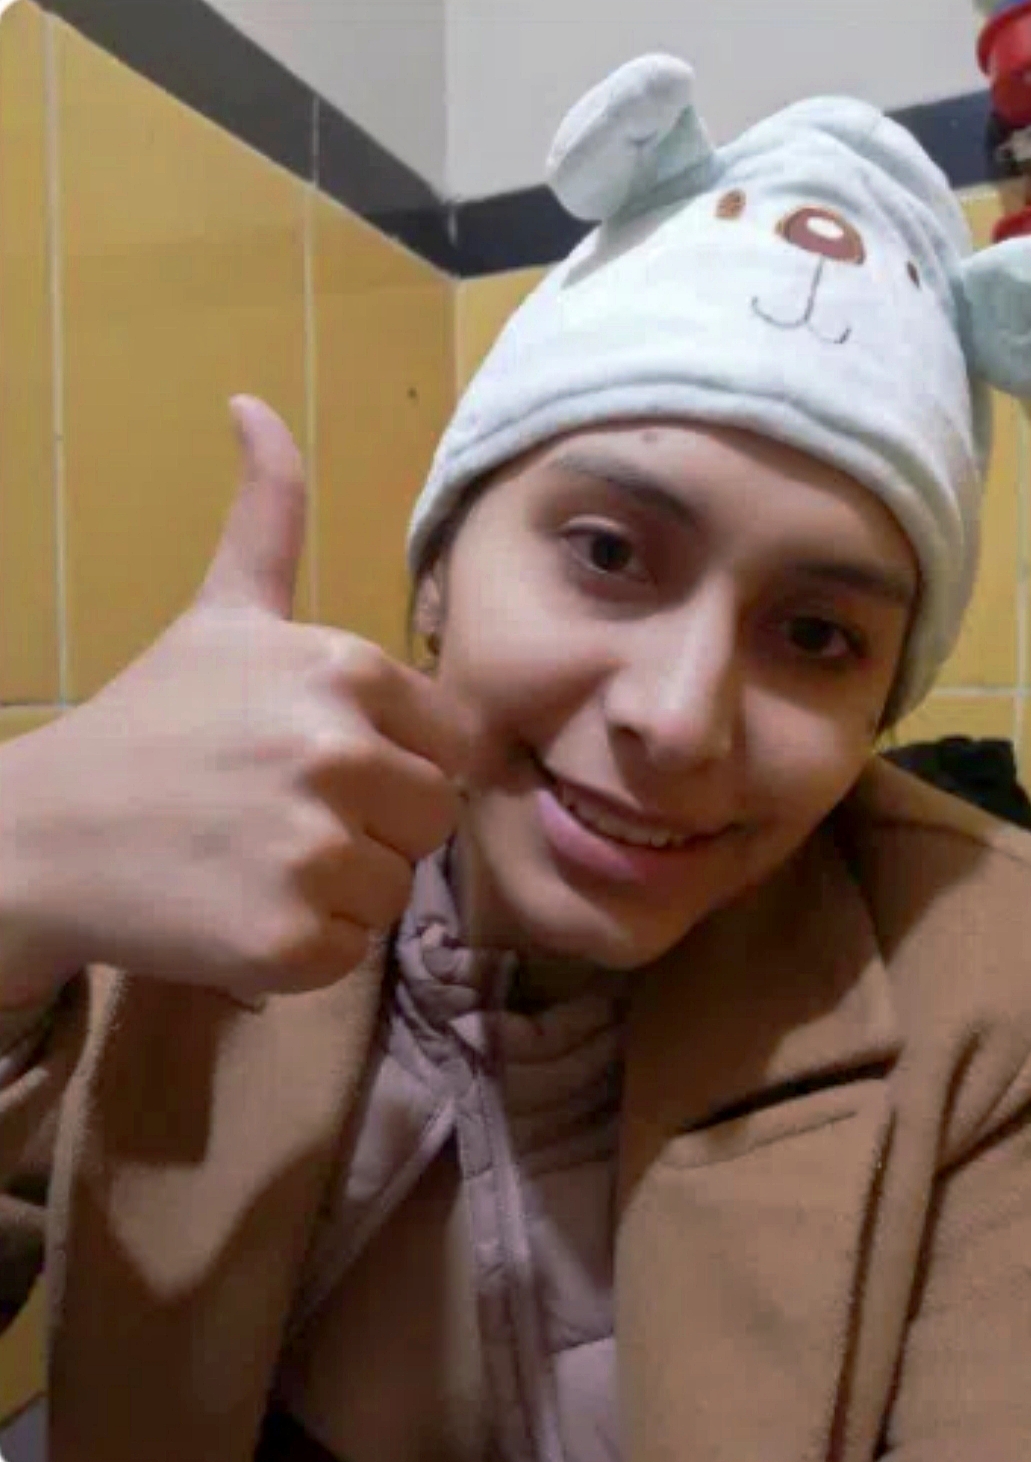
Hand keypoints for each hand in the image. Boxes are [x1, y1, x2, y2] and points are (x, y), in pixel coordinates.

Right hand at [0, 397, 466, 1005]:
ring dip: (338, 889)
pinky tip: (236, 910)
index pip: (450, 744)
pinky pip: (349, 952)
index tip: (316, 764)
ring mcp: (310, 847)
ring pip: (395, 889)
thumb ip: (267, 516)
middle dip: (371, 826)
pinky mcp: (285, 940)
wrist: (42, 833)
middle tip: (278, 815)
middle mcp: (337, 750)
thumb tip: (254, 403)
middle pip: (431, 818)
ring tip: (254, 859)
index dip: (393, 762)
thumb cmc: (150, 722)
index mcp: (343, 666)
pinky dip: (301, 947)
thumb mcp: (221, 612)